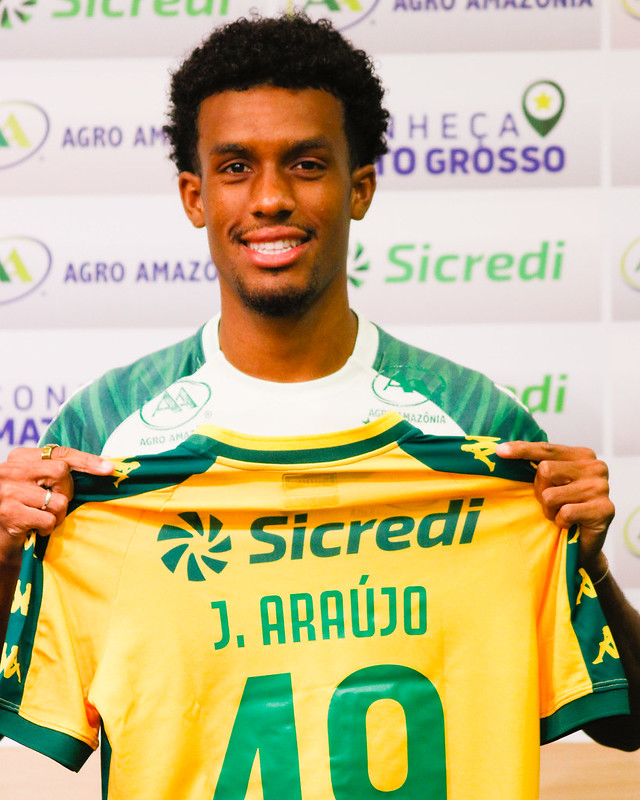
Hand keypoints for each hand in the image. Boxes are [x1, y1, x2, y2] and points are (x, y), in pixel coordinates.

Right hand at [0, 445, 112, 557]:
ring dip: (57, 516)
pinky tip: (34, 529)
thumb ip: (54, 472)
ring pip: (58, 500)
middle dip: (67, 492)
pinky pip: (49, 520)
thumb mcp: (35, 484)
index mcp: (17, 458)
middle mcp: (9, 470)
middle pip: (61, 472)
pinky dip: (47, 528)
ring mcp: (8, 492)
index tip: (109, 468)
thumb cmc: (23, 510)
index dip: (86, 460)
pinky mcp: (10, 514)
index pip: (59, 453)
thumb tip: (104, 465)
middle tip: (55, 504)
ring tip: (42, 519)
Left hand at [495, 441, 612, 576]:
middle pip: (545, 470)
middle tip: (551, 504)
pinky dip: (561, 522)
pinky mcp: (604, 509)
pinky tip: (571, 524)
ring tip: (561, 515)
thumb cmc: (564, 508)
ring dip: (549, 510)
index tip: (499, 451)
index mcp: (583, 455)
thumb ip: (538, 465)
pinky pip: (564, 513)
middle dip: (540, 491)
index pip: (546, 449)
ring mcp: (602, 488)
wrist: (584, 545)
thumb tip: (502, 451)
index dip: (521, 450)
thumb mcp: (550, 483)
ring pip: (551, 495)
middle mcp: (596, 467)